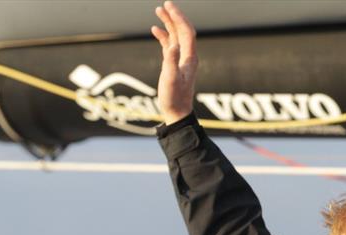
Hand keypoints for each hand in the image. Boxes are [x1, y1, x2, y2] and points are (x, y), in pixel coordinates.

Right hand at [151, 1, 197, 123]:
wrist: (177, 113)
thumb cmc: (174, 98)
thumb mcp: (170, 80)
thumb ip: (171, 61)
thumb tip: (173, 45)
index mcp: (189, 58)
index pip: (187, 32)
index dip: (179, 17)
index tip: (169, 6)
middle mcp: (188, 57)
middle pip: (183, 31)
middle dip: (175, 16)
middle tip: (165, 4)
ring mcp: (182, 60)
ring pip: (177, 36)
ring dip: (169, 23)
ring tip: (158, 11)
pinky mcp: (175, 65)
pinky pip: (171, 46)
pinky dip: (164, 36)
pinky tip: (155, 30)